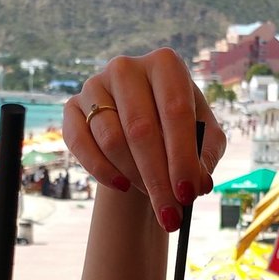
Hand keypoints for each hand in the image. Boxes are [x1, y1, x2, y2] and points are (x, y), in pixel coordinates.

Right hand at [63, 49, 225, 230]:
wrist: (139, 132)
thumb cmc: (177, 132)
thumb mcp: (203, 141)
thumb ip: (206, 157)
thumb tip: (199, 182)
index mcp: (165, 64)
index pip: (176, 111)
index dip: (182, 156)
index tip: (188, 194)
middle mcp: (127, 67)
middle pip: (141, 129)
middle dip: (157, 179)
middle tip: (170, 214)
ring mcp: (95, 84)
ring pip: (111, 139)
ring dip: (134, 177)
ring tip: (152, 197)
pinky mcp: (72, 107)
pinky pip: (81, 144)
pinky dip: (102, 171)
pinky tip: (122, 186)